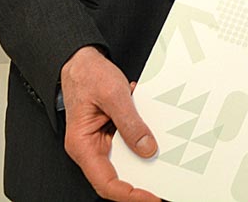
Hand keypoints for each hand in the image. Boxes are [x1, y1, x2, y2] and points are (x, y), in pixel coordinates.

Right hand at [59, 46, 158, 201]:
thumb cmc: (88, 75)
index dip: (128, 194)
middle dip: (140, 182)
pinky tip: (156, 137)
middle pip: (116, 177)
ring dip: (144, 162)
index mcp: (82, 145)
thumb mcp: (114, 95)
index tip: (149, 196)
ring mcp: (100, 142)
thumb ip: (130, 123)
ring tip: (166, 162)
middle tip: (165, 182)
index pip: (105, 182)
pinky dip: (142, 142)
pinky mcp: (110, 133)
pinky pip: (127, 144)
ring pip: (124, 162)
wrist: (82, 60)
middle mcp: (90, 148)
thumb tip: (147, 148)